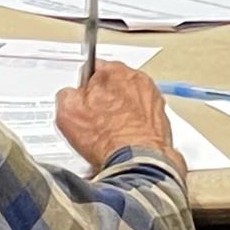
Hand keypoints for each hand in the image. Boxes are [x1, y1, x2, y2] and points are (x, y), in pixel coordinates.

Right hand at [56, 62, 184, 177]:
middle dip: (105, 99)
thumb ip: (67, 95)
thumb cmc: (105, 136)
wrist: (136, 161)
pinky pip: (144, 117)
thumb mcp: (67, 112)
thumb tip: (70, 95)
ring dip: (123, 112)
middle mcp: (137, 79)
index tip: (83, 101)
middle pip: (115, 85)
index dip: (86, 87)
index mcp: (113, 70)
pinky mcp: (162, 116)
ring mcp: (152, 97)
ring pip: (131, 101)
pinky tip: (126, 140)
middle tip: (96, 121)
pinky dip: (137, 125)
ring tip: (111, 134)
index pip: (94, 69)